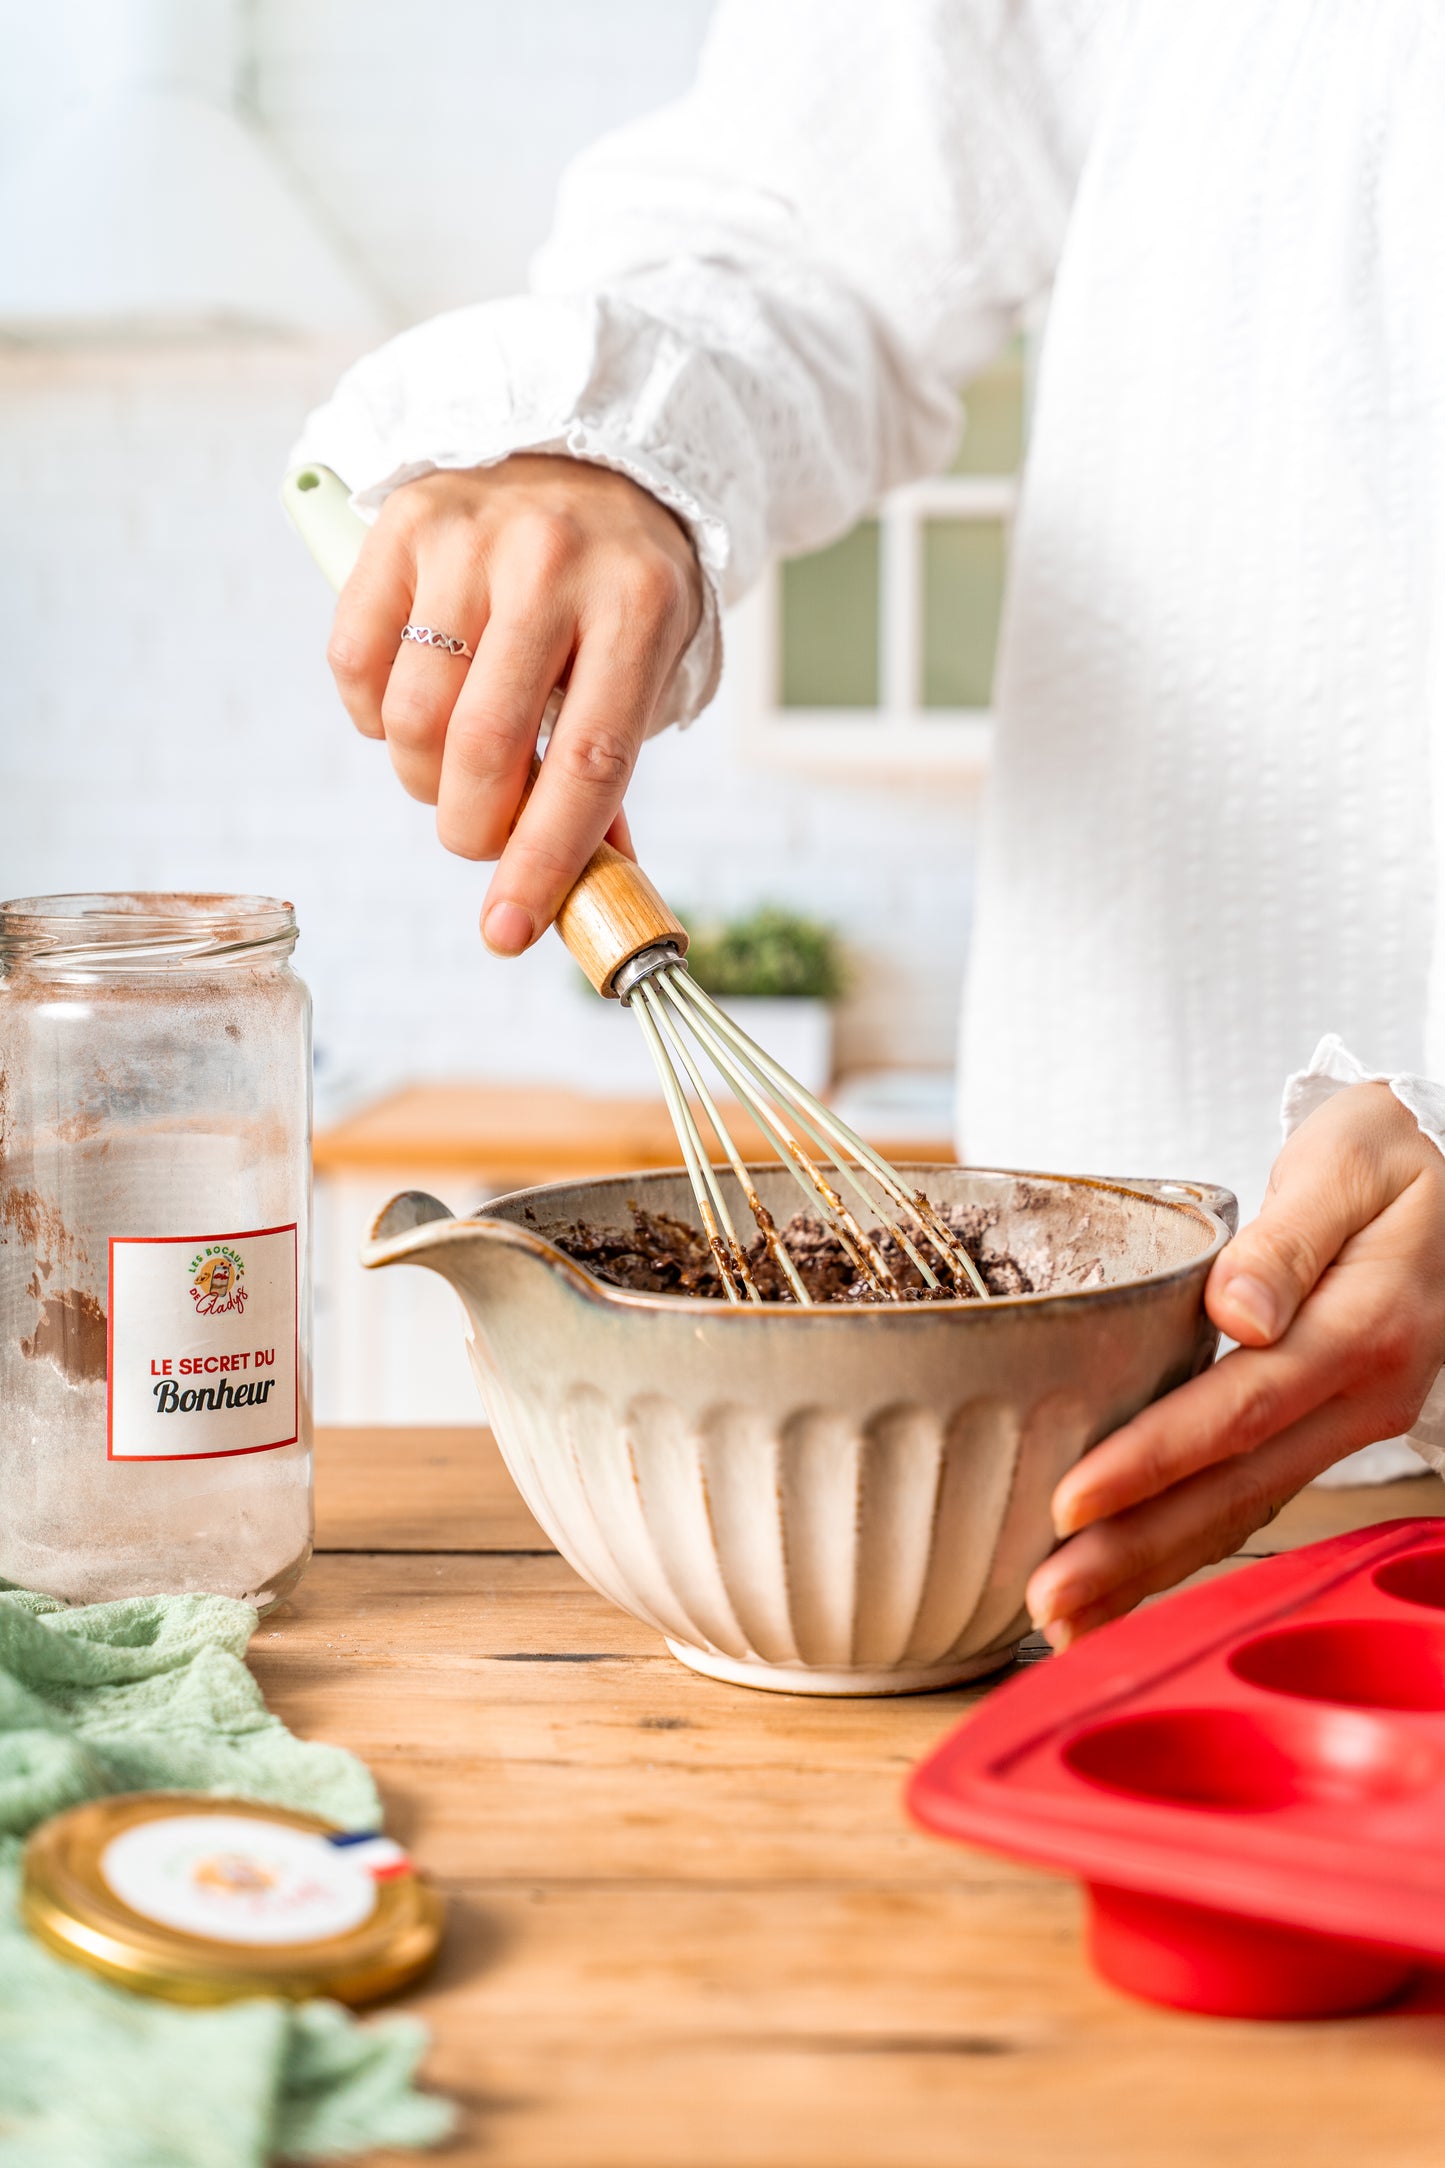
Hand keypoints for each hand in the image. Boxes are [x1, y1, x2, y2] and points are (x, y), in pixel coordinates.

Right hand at [325, 455, 703, 952]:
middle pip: (486, 746)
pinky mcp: (403, 521)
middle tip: (479, 835)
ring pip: (411, 714)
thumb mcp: (647, 666)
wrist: (591, 451)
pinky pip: (354, 661)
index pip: (588, 763)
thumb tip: (577, 898)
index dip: (542, 859)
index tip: (508, 930)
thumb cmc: (619, 588)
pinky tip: (406, 708)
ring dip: (418, 777)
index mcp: (638, 609)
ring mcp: (472, 537)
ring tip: (448, 767)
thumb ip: (606, 777)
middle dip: (471, 828)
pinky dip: (370, 716)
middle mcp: (554, 563)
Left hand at [1026, 1082, 1444, 1648]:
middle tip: (1049, 1601)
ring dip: (1154, 1566)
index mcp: (1364, 1328)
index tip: (1073, 1500)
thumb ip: (1291, 1238)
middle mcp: (1361, 1393)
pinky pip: (1251, 1490)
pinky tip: (1126, 1571)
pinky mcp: (1328, 1423)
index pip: (1241, 1409)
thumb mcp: (1349, 1163)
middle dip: (1136, 1550)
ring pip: (1244, 1505)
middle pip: (1236, 1487)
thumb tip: (1242, 1312)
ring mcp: (1349, 1418)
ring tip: (1069, 1617)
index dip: (1153, 1461)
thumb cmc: (1394, 1150)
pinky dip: (1186, 1539)